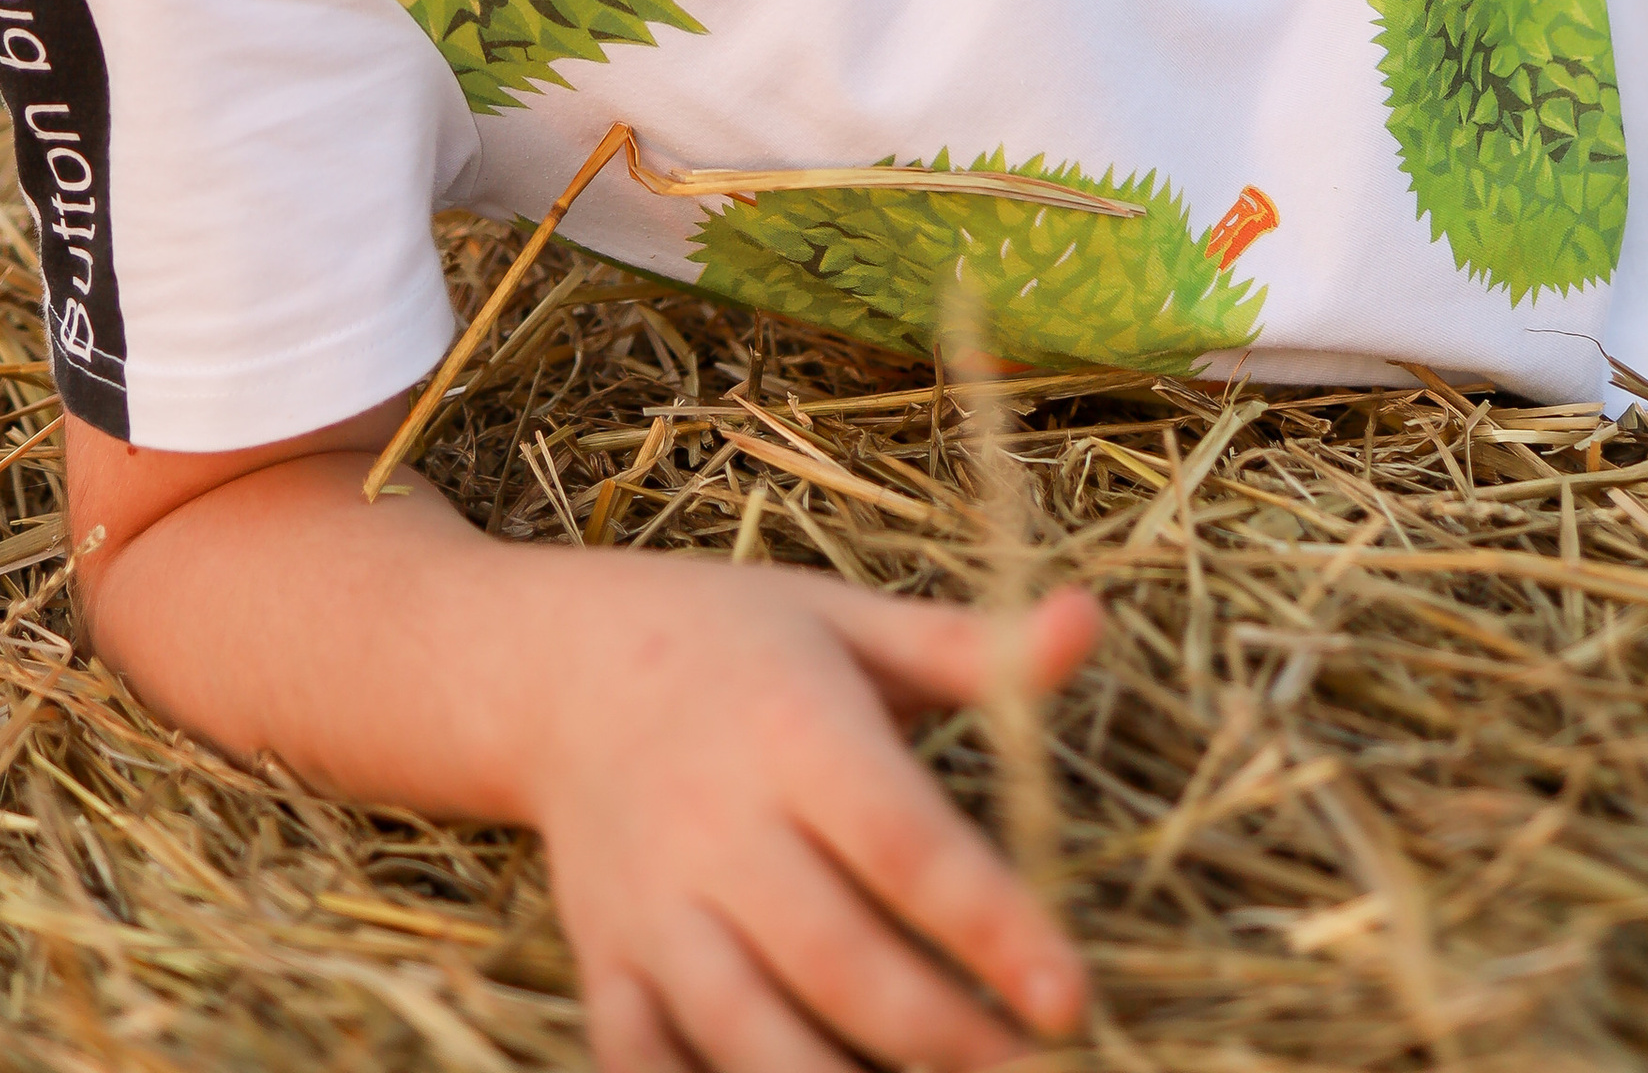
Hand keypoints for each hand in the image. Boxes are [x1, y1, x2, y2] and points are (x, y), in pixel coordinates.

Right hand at [526, 557, 1097, 1072]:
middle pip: (835, 958)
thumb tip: (1090, 619)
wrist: (557, 667)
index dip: (991, 928)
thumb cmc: (736, 641)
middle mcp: (716, 824)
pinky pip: (644, 1058)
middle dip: (940, 1034)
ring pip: (743, 1032)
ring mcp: (652, 904)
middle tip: (1026, 1072)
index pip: (905, 846)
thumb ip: (973, 646)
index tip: (1070, 1000)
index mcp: (792, 728)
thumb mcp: (850, 622)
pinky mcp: (607, 960)